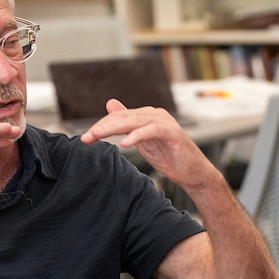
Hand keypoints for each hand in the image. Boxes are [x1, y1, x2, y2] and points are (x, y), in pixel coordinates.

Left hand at [81, 100, 218, 190]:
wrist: (193, 173)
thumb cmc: (170, 158)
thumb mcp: (142, 140)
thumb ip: (128, 124)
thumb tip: (110, 104)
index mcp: (147, 116)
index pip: (119, 117)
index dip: (102, 125)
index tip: (86, 137)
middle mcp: (155, 115)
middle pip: (124, 117)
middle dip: (103, 127)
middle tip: (87, 137)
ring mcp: (164, 122)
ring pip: (134, 121)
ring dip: (114, 129)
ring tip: (98, 136)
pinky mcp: (172, 133)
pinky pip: (151, 130)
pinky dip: (137, 135)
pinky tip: (124, 143)